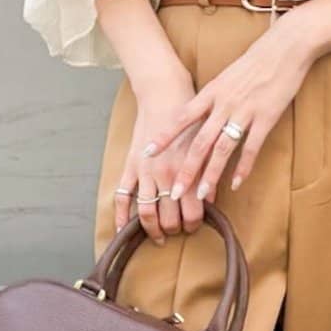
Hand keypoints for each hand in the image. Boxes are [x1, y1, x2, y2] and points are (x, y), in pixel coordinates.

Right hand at [115, 70, 204, 245]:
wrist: (165, 94)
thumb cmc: (191, 118)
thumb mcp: (205, 145)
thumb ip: (207, 173)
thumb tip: (209, 199)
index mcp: (187, 170)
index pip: (192, 211)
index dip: (194, 224)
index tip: (194, 226)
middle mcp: (165, 175)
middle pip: (169, 216)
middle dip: (174, 229)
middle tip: (177, 232)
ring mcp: (145, 171)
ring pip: (146, 211)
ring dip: (153, 229)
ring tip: (159, 237)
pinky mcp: (131, 165)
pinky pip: (122, 195)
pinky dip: (121, 215)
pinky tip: (123, 229)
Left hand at [140, 20, 312, 201]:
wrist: (285, 47)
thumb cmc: (256, 61)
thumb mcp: (227, 76)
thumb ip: (214, 96)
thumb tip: (201, 113)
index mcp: (211, 92)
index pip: (182, 118)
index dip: (164, 136)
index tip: (148, 153)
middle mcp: (223, 103)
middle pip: (199, 142)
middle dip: (185, 169)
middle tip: (174, 192)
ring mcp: (244, 111)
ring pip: (222, 149)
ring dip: (211, 175)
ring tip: (202, 195)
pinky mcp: (266, 118)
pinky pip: (251, 148)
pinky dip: (243, 168)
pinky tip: (236, 184)